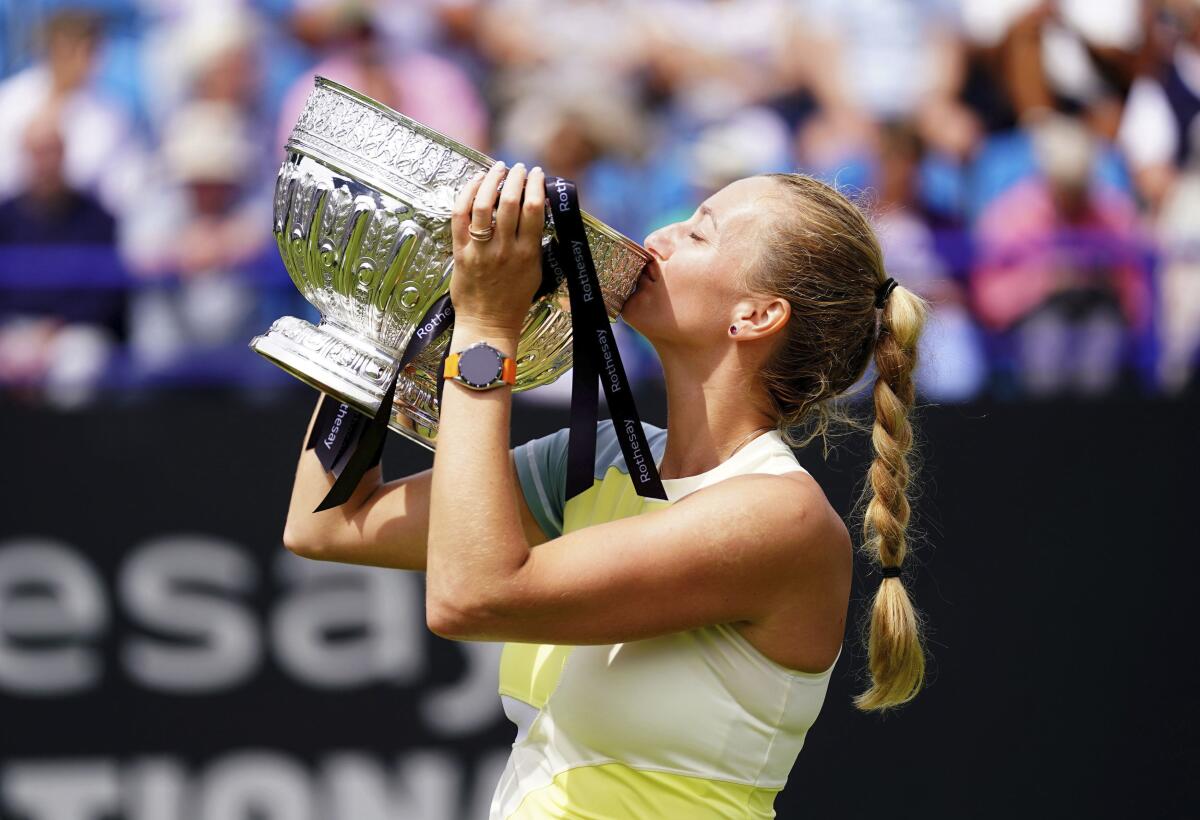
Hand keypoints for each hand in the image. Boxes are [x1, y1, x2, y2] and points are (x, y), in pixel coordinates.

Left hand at [450, 160, 545, 332]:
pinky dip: (466, 194)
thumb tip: (536, 212)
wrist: (488, 323)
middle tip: (519, 168)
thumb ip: (534, 243)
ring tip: (498, 169)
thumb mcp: (535, 271)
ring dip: (492, 180)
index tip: (537, 174)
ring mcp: (481, 250)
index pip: (535, 209)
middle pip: (510, 201)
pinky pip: (459, 216)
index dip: (536, 185)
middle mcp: (504, 249)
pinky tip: (475, 183)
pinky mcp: (460, 252)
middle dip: (516, 177)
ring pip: (484, 205)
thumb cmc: (513, 300)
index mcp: (527, 253)